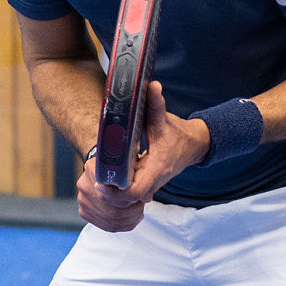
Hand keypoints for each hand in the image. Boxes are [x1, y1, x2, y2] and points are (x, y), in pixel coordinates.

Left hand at [75, 81, 210, 233]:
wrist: (193, 145)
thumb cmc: (177, 133)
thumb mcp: (164, 119)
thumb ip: (156, 104)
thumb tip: (152, 86)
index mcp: (157, 168)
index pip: (135, 191)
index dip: (117, 191)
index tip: (101, 183)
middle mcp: (154, 180)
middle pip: (128, 199)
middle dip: (110, 194)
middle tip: (92, 181)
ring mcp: (150, 184)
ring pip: (128, 199)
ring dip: (112, 194)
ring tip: (96, 180)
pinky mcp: (146, 183)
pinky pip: (130, 194)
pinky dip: (118, 191)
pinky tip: (107, 180)